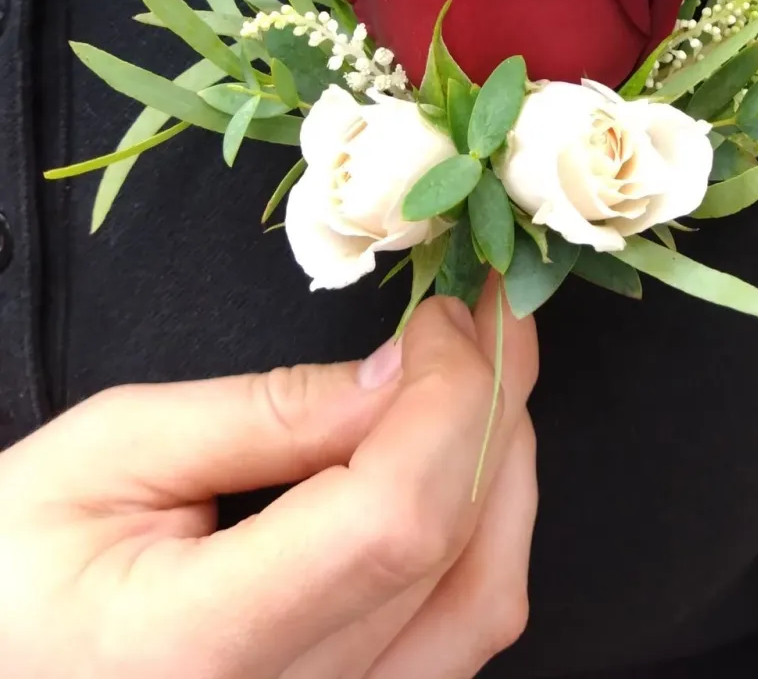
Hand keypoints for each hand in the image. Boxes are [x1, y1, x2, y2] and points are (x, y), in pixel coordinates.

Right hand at [0, 281, 537, 678]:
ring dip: (505, 472)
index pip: (393, 522)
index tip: (451, 316)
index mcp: (198, 649)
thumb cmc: (12, 569)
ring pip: (481, 608)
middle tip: (484, 314)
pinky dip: (482, 536)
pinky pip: (457, 641)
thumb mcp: (110, 453)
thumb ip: (267, 414)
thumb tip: (402, 372)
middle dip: (492, 407)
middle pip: (453, 555)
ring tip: (481, 374)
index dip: (451, 401)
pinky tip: (458, 461)